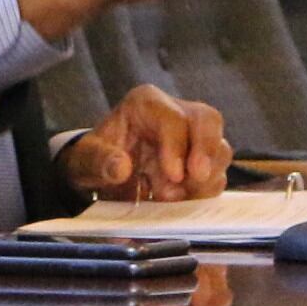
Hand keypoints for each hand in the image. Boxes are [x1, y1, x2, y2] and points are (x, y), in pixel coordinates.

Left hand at [60, 83, 232, 203]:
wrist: (103, 173)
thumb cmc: (96, 157)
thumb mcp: (87, 158)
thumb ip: (100, 160)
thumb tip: (121, 168)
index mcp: (147, 103)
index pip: (173, 118)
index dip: (176, 146)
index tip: (173, 175)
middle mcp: (177, 114)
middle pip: (208, 122)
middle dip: (207, 152)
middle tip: (197, 179)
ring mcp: (193, 138)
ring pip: (220, 149)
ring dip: (206, 178)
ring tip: (179, 197)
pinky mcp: (201, 162)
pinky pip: (217, 174)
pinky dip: (205, 191)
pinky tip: (183, 201)